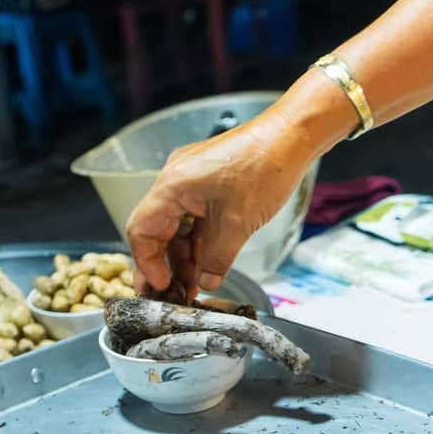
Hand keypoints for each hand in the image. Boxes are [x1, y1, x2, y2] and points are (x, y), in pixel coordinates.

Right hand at [126, 110, 319, 300]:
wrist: (291, 137)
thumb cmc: (265, 167)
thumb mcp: (238, 224)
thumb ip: (216, 259)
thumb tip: (204, 282)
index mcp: (172, 186)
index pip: (141, 231)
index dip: (147, 264)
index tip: (161, 288)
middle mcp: (175, 181)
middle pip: (156, 231)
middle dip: (162, 266)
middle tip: (166, 297)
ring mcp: (191, 181)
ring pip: (177, 228)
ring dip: (183, 258)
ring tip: (191, 288)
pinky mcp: (208, 183)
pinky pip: (194, 219)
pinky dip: (197, 243)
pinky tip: (205, 266)